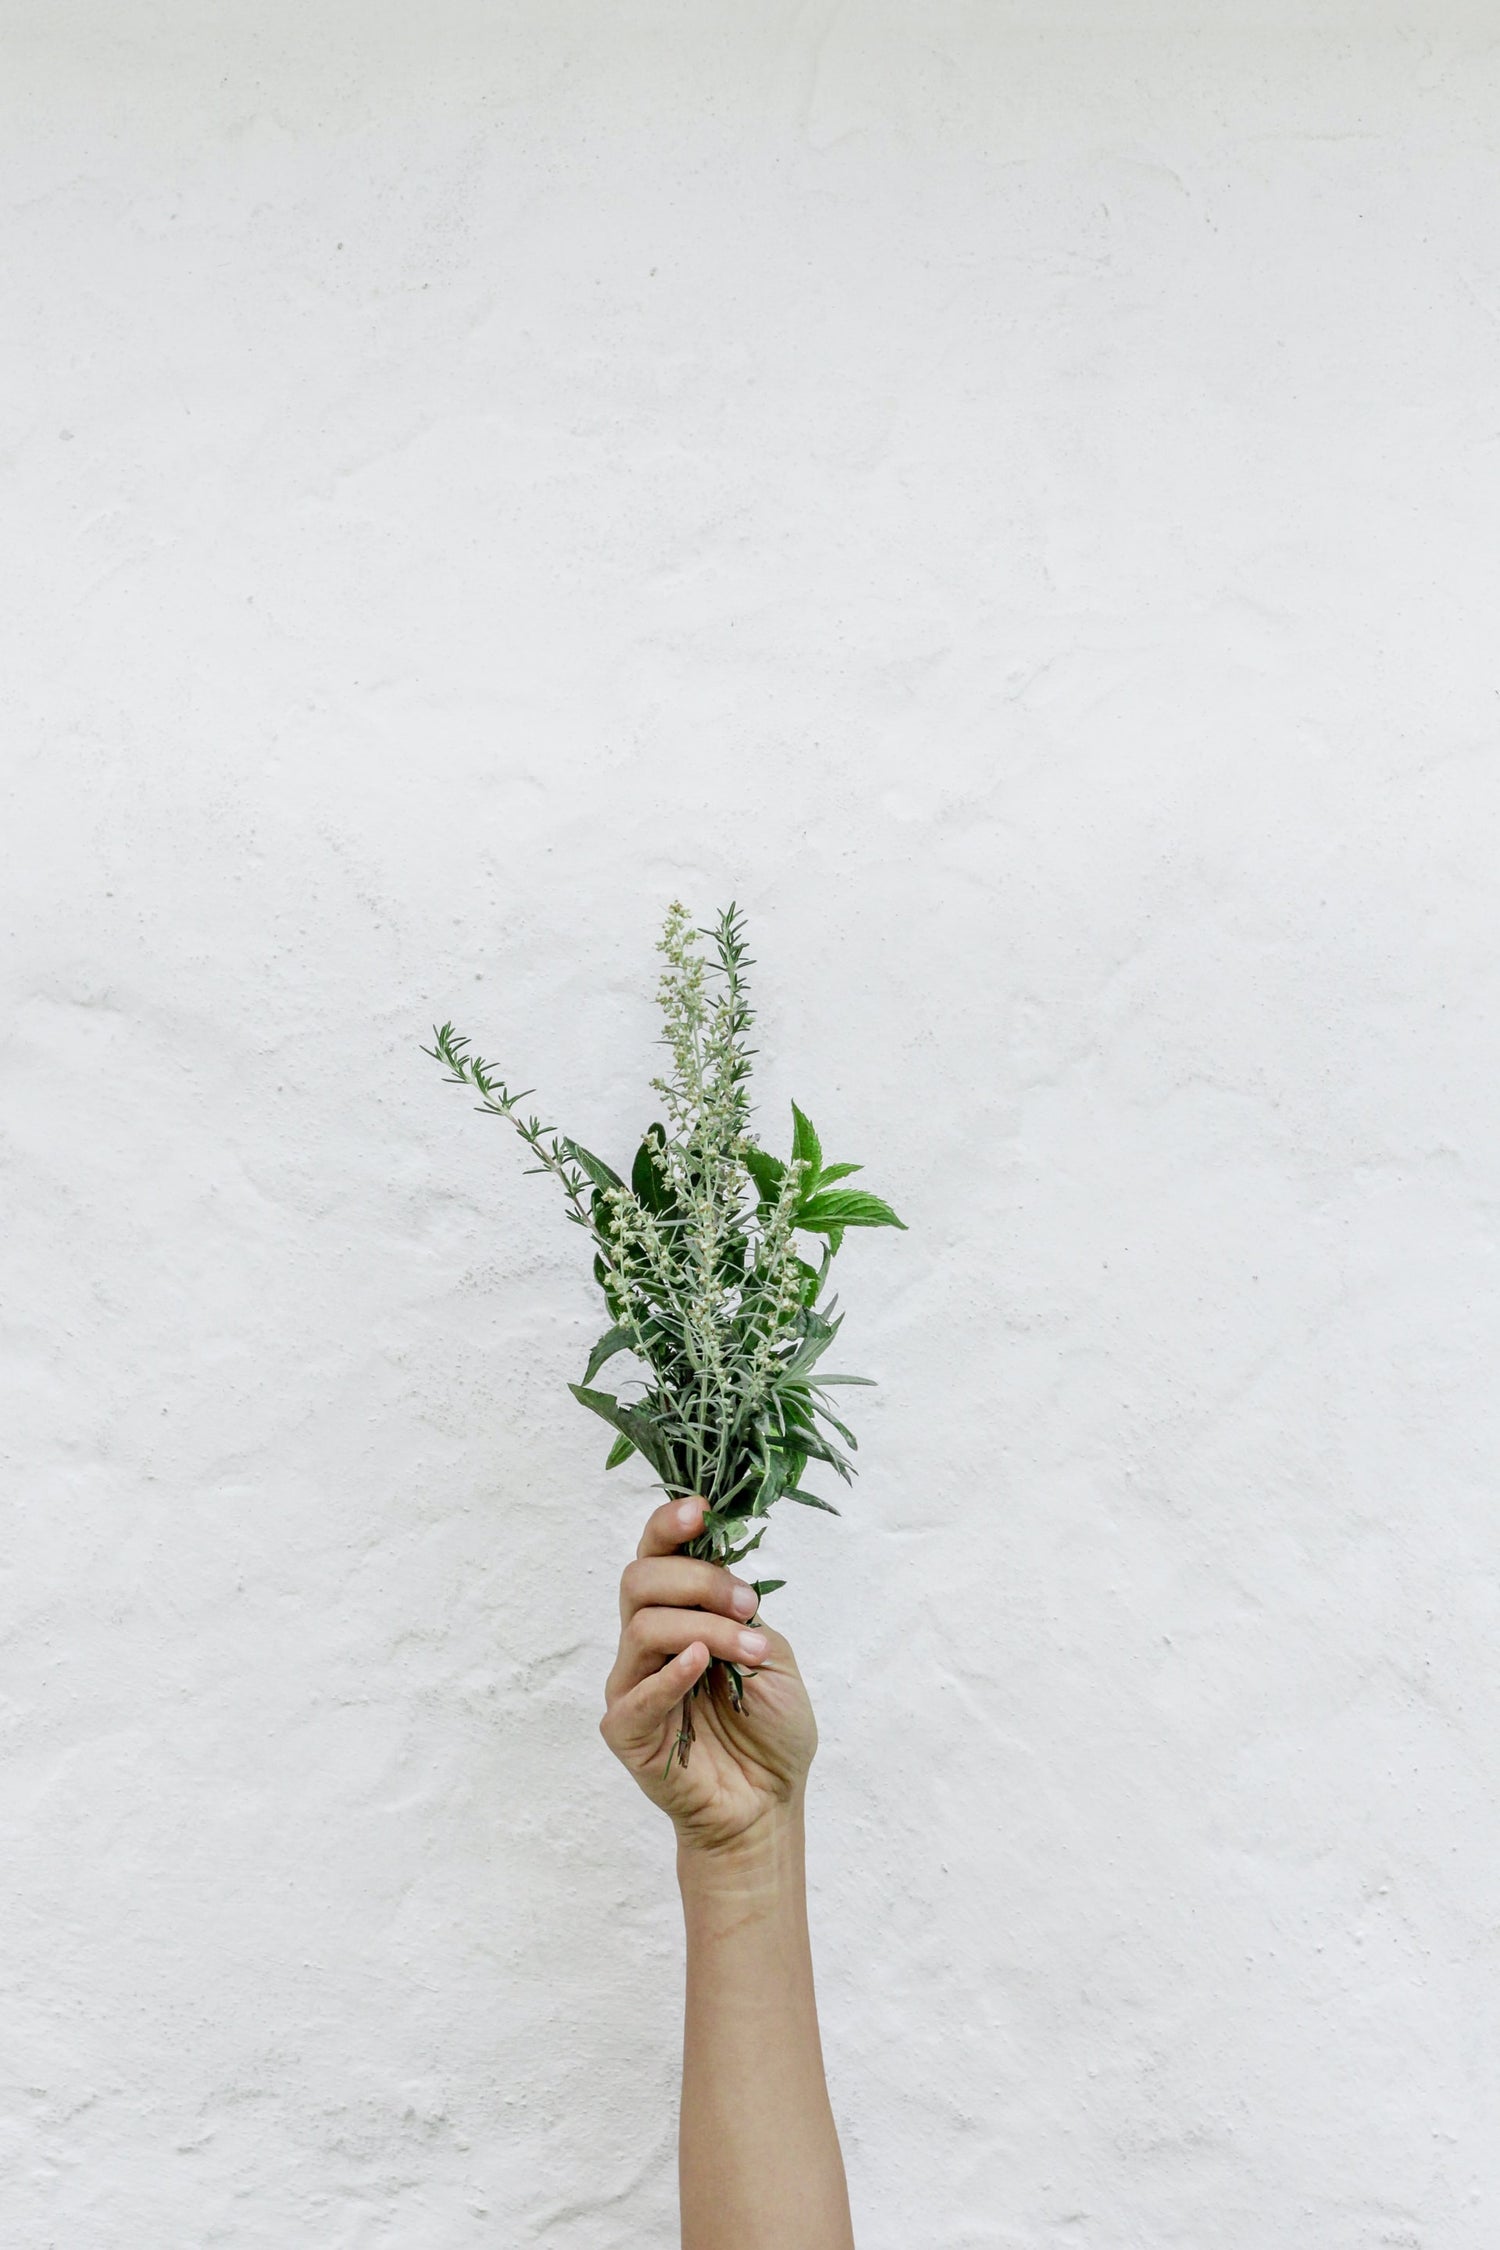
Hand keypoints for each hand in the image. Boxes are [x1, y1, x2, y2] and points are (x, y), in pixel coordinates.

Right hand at [600, 1495, 818, 1856]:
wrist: (768, 1804)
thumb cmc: (769, 1730)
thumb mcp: (770, 1653)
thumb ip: (740, 1612)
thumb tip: (721, 1568)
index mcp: (679, 1615)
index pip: (655, 1555)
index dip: (669, 1525)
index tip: (702, 1511)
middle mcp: (646, 1643)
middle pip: (640, 1580)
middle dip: (699, 1580)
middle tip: (747, 1605)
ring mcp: (631, 1685)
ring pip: (644, 1626)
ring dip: (706, 1628)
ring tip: (751, 1652)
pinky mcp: (625, 1730)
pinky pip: (637, 1693)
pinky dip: (670, 1674)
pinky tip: (700, 1665)